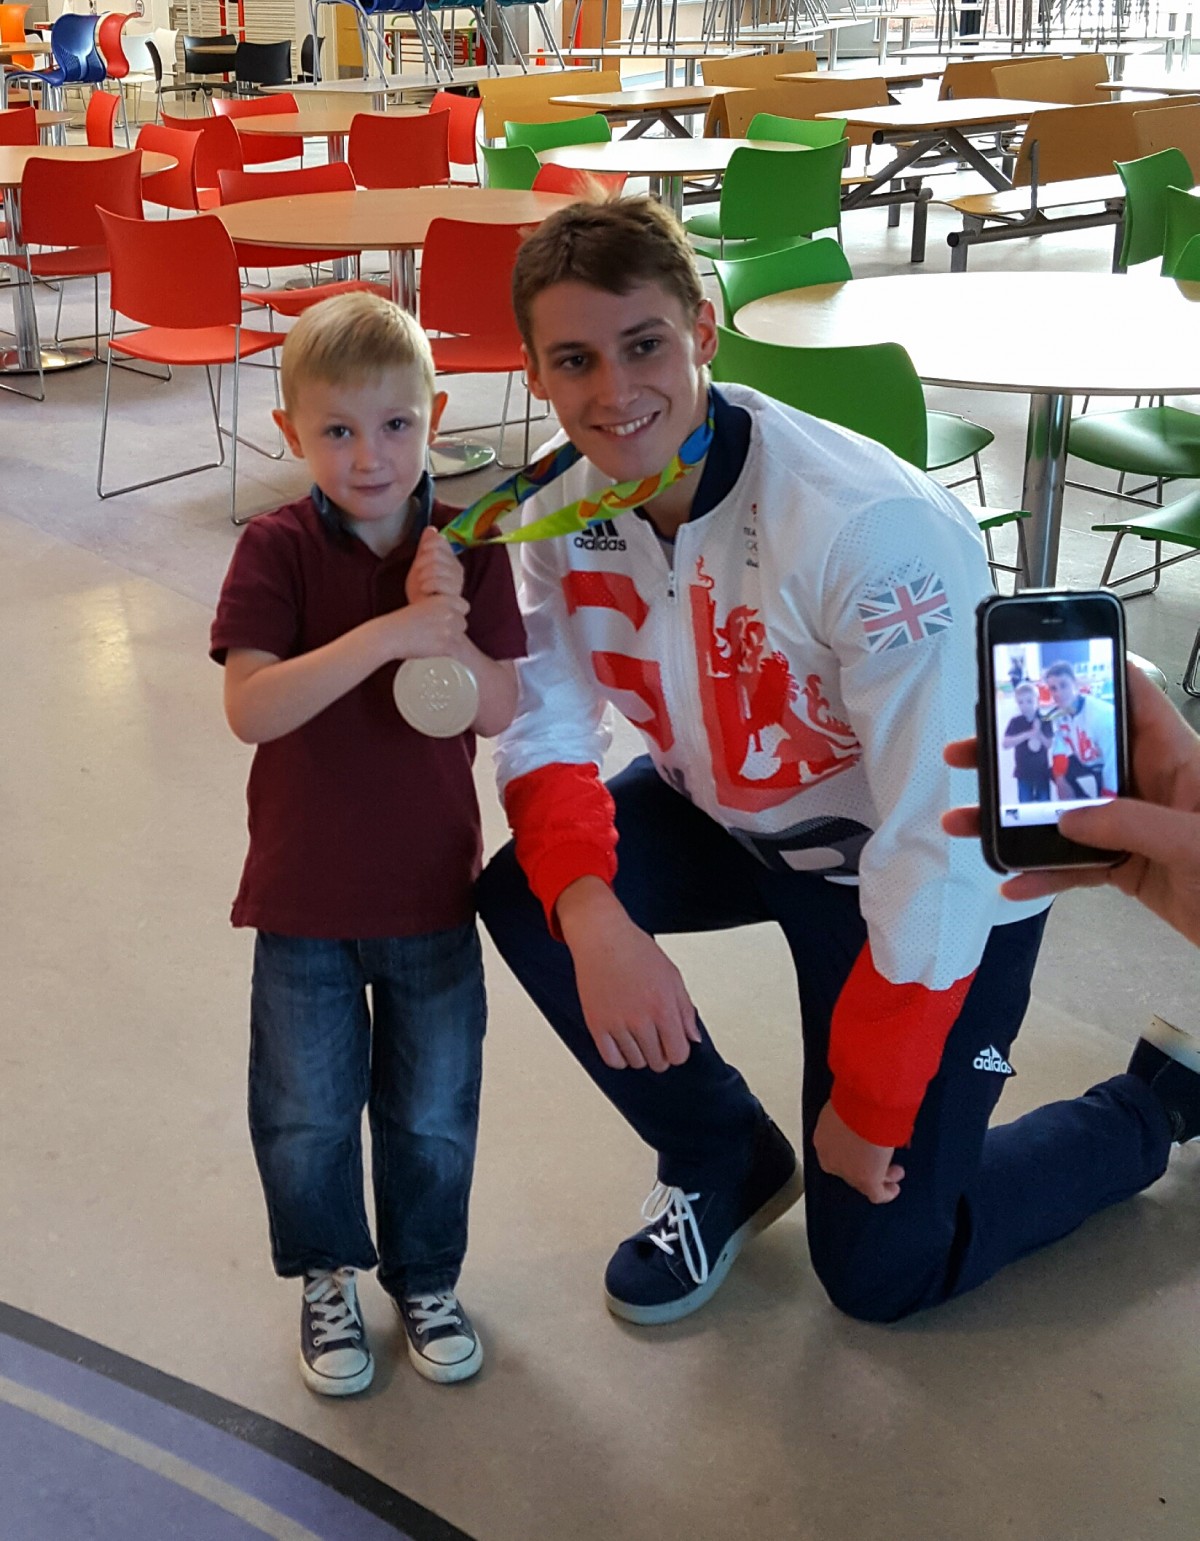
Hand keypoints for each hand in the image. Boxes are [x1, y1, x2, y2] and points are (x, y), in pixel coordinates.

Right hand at [378, 593, 468, 661]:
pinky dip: (448, 654)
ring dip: (451, 641)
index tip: (449, 620)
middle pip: (462, 622)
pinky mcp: (445, 645)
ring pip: (460, 637)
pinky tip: (438, 653)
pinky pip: (456, 651)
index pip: (464, 606)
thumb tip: (449, 619)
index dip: (457, 614)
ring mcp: (448, 629)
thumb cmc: (401, 623)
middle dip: (454, 629)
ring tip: (435, 644)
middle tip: (438, 635)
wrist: (390, 635)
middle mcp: (448, 612)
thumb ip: (437, 609)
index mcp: (443, 600)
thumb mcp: (421, 606)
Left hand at [406, 526, 463, 603]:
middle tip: (420, 579)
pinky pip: (438, 581)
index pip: (439, 540)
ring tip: (423, 587)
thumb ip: (425, 548)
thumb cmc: (421, 592)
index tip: (420, 562)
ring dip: (422, 577)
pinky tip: (426, 593)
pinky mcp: (456, 596)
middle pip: (435, 553)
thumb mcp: (420, 566)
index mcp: (450, 559)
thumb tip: (431, 529)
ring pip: (435, 566)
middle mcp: (458, 569)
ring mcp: (458, 583)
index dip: (425, 548)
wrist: (422, 614)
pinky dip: (427, 586)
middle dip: (421, 565)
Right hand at [556, 880, 701, 1071]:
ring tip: (638, 1036)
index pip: (679, 1054)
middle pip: (658, 1062)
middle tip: (655, 1038)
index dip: (678, 1051)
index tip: (673, 1043)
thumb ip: (686, 1010)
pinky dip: (620, 1058)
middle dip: (660, 1053)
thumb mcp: (672, 976)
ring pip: (636, 1062)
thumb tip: (693, 1038)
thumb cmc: (636, 951)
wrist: (602, 937)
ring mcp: (617, 1024)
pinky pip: (611, 1060)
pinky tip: (623, 1044)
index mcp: (663, 1007)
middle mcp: (640, 1019)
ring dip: (640, 1054)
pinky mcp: (596, 1024)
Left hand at [813, 1102, 903, 1202]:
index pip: (836, 1152)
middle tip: (881, 1159)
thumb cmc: (855, 1099)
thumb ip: (852, 1117)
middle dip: (867, 1163)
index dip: (853, 1152)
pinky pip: (876, 1193)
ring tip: (894, 1171)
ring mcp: (847, 1171)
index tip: (864, 1148)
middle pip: (850, 1167)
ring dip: (880, 1174)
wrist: (862, 1106)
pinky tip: (893, 1189)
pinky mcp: (865, 1179)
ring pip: (863, 1180)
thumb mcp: (847, 1106)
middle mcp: (831, 1157)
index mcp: (823, 1139)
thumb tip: (864, 1116)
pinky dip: (886, 1192)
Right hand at [944, 665, 1199, 946]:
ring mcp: (1136, 827)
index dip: (1087, 673)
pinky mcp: (1129, 868)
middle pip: (1076, 754)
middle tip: (970, 751)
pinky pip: (1075, 867)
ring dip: (1012, 819)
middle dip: (1021, 752)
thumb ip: (1132, 825)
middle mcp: (1150, 785)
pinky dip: (1043, 875)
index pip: (1131, 697)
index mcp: (1176, 758)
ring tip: (964, 821)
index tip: (1036, 668)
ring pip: (1063, 813)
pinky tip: (1013, 884)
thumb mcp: (1194, 842)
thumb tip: (1067, 819)